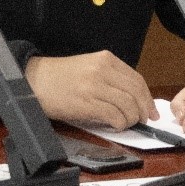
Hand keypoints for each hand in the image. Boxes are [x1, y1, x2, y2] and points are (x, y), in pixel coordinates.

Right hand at [24, 51, 156, 129]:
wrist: (34, 80)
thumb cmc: (59, 77)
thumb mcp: (88, 67)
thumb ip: (110, 77)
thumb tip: (133, 98)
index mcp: (105, 59)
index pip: (137, 79)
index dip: (147, 98)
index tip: (150, 110)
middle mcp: (102, 70)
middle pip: (136, 93)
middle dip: (143, 110)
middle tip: (142, 120)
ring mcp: (95, 86)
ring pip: (128, 106)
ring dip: (131, 119)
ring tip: (124, 123)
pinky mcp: (87, 103)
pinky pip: (114, 116)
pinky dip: (119, 124)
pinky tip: (114, 125)